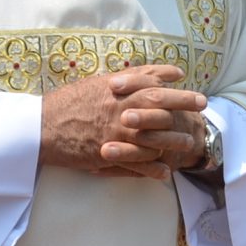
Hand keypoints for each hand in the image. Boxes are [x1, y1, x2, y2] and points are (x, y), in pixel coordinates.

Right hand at [41, 65, 207, 178]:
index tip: (185, 79)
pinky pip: (138, 164)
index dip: (173, 82)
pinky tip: (166, 172)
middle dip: (184, 103)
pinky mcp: (110, 154)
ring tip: (190, 142)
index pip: (151, 83)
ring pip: (154, 137)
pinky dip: (153, 169)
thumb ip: (124, 79)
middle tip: (203, 103)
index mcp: (116, 91)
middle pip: (160, 106)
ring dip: (175, 140)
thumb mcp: (95, 84)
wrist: (42, 128)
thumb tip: (151, 74)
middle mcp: (120, 110)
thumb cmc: (67, 103)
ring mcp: (117, 134)